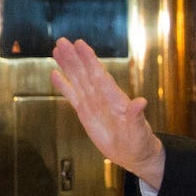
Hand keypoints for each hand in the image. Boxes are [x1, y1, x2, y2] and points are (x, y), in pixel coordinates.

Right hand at [50, 37, 164, 187]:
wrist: (133, 154)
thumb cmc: (139, 142)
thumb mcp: (139, 130)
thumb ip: (137, 116)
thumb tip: (141, 102)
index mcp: (114, 98)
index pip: (99, 75)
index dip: (89, 60)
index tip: (80, 44)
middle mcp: (102, 97)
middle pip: (85, 73)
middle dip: (74, 57)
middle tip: (62, 41)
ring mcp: (93, 103)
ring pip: (77, 80)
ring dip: (67, 65)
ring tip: (57, 49)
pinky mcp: (85, 113)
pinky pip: (72, 96)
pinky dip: (63, 86)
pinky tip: (55, 74)